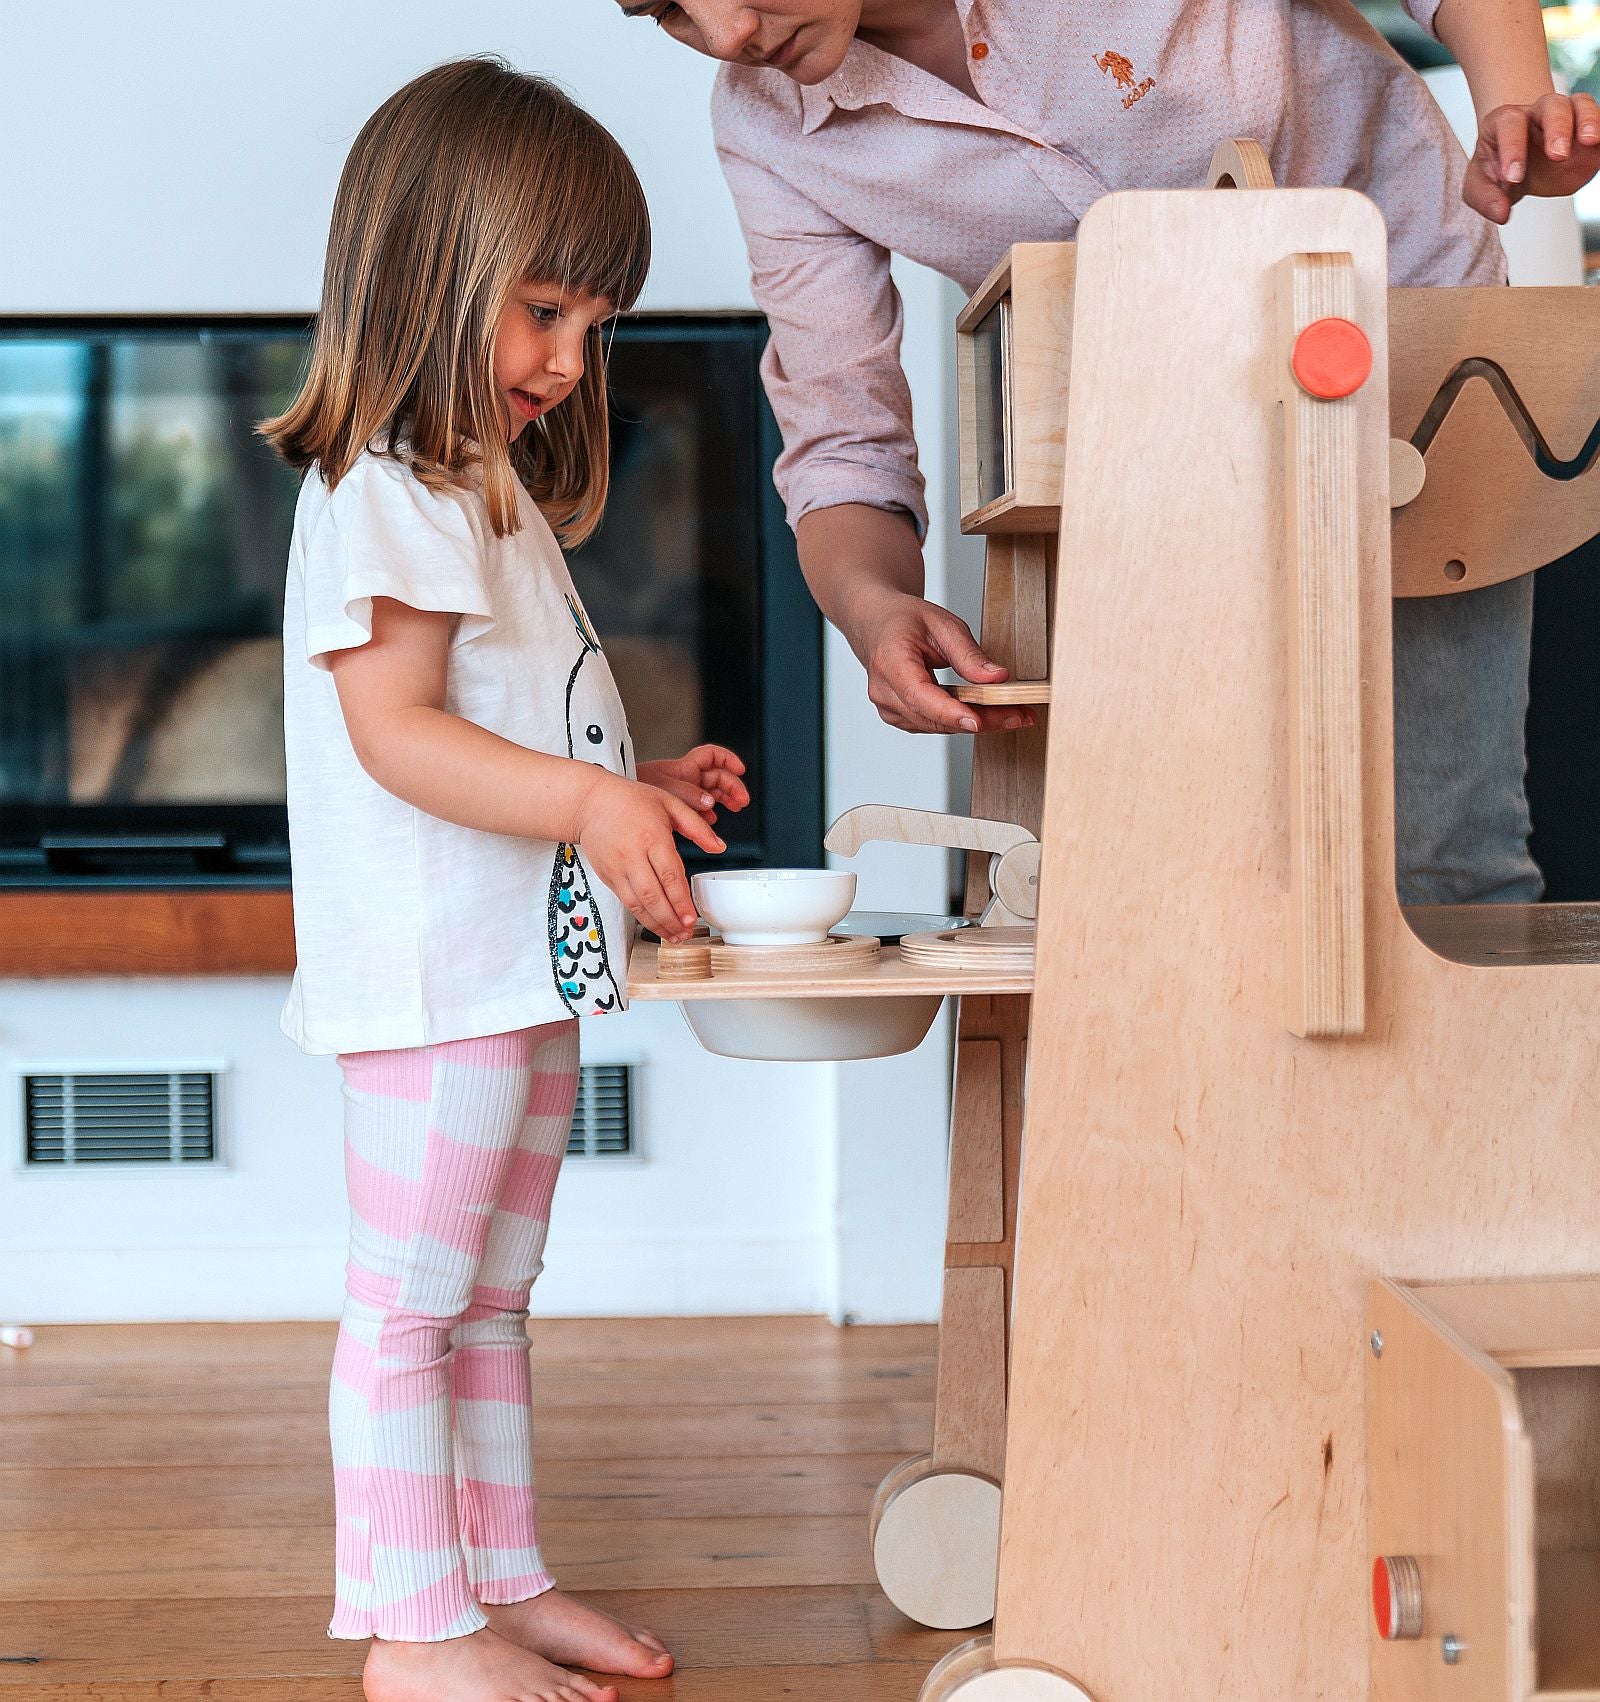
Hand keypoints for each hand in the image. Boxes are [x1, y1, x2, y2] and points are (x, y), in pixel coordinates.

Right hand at [574, 771, 723, 942]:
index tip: (693, 918)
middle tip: (686, 933)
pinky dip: (642, 918)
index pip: (670, 876)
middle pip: (653, 896)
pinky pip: (626, 902)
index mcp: (652, 837)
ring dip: (657, 924)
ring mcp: (617, 868)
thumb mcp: (669, 803)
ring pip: (638, 904)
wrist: (590, 802)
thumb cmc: (631, 801)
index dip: (681, 901)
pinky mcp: (607, 876)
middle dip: (671, 920)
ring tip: (674, 936)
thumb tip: (719, 846)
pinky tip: (656, 925)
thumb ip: (696, 826)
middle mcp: (632, 855)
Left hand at [636, 745, 749, 825]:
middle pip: (718, 777)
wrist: (616, 800)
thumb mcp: (665, 788)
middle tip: (741, 801)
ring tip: (733, 809)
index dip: (729, 759)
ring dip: (723, 801)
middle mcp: (687, 778)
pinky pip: (698, 810)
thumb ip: (689, 795)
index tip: (741, 770)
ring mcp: (683, 793)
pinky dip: (706, 815)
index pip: (713, 756)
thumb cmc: (636, 786)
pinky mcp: (677, 808)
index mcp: (685, 768)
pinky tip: (709, 821)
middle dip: (733, 787)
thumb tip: (710, 803)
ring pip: (711, 794)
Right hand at [853, 589, 1035, 735]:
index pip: (920, 695)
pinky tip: (985, 714)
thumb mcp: (942, 624)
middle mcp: (884, 690)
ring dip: (974, 723)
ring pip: (936, 726)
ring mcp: (888, 708)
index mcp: (890, 661)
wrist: (876, 623)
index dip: (950, 712)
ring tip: (1011, 714)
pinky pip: (932, 725)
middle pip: (934, 717)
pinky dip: (959, 721)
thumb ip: (969, 654)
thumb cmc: (903, 619)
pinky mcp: (899, 716)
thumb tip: (997, 678)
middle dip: (980, 719)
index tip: (978, 721)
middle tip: (1019, 715)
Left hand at [1466, 91, 1599, 222]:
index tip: (1514, 178)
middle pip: (1551, 106)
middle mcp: (1537, 113)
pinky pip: (1599, 120)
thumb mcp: (1479, 186)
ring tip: (1591, 141)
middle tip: (1558, 155)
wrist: (1519, 163)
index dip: (1512, 149)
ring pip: (1580, 104)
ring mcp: (1566, 117)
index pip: (1510, 125)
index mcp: (1505, 121)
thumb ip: (1485, 198)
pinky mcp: (1587, 129)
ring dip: (1588, 120)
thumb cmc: (1496, 169)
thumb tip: (1501, 213)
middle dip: (1556, 128)